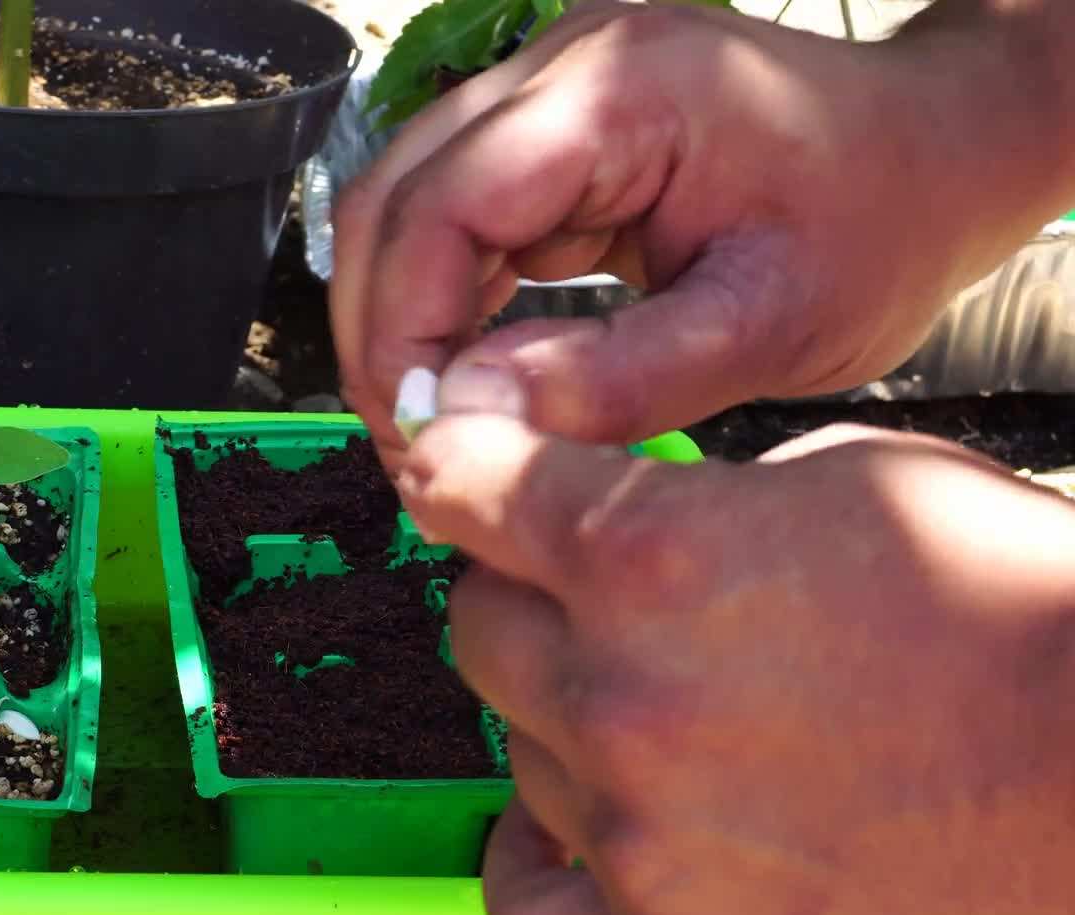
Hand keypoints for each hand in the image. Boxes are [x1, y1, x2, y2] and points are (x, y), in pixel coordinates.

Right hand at [332, 1, 1074, 455]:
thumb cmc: (881, 223)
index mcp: (621, 92)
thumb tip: (469, 422)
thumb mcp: (770, 323)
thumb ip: (617, 378)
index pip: (442, 205)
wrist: (934, 155)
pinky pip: (452, 214)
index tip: (419, 435)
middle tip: (415, 447)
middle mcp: (565, 65)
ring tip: (438, 423)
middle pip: (393, 196)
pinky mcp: (552, 128)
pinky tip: (467, 374)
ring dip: (400, 319)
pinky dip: (441, 299)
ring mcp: (551, 87)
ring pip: (404, 204)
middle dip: (383, 334)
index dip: (402, 329)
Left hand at [397, 414, 1074, 914]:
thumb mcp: (857, 480)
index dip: (463, 467)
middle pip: (478, 625)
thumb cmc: (1024, 616)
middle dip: (529, 598)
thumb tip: (606, 518)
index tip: (466, 474)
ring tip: (671, 719)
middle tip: (607, 605)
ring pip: (515, 752)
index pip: (461, 484)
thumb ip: (698, 500)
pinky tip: (565, 832)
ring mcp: (641, 831)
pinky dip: (528, 866)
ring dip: (566, 724)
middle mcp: (622, 691)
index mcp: (654, 552)